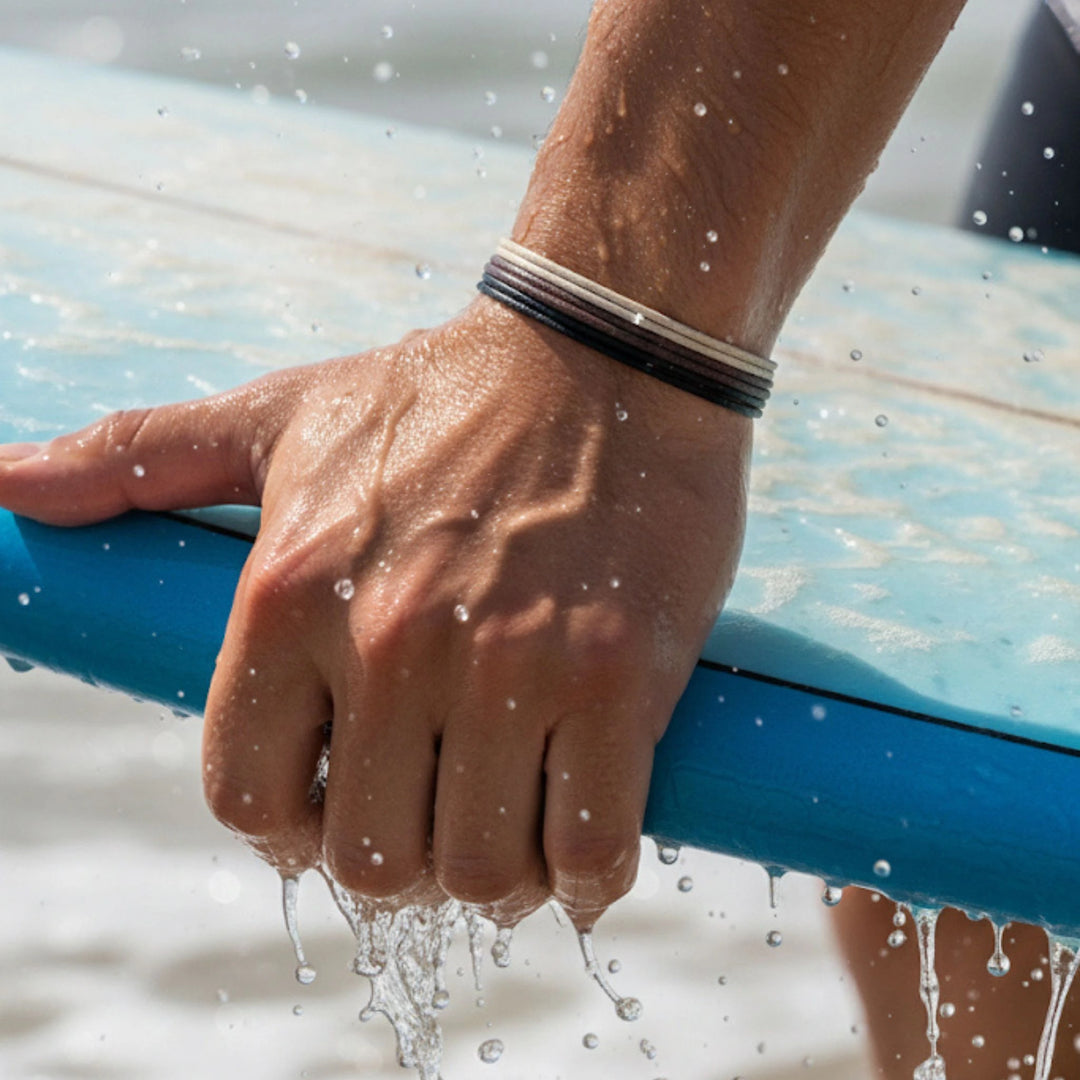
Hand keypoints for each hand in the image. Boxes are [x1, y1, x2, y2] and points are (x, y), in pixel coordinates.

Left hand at [0, 297, 749, 928]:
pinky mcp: (619, 678)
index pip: (249, 798)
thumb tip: (4, 485)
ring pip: (477, 870)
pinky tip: (577, 859)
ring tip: (508, 839)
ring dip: (490, 883)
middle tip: (436, 826)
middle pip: (371, 857)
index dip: (289, 834)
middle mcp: (390, 641)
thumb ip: (141, 455)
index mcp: (291, 592)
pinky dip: (583, 879)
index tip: (331, 820)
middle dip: (400, 866)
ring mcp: (513, 665)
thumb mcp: (283, 415)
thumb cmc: (442, 393)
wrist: (604, 352)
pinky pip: (590, 844)